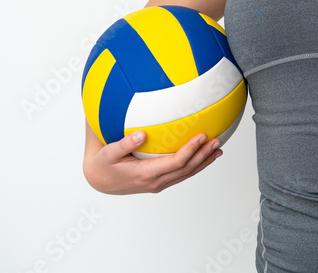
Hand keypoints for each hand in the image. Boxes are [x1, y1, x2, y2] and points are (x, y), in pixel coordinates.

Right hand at [83, 128, 221, 194]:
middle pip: (187, 169)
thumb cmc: (102, 164)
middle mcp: (155, 181)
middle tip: (217, 141)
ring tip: (218, 149)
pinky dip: (195, 165)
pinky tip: (203, 156)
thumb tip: (141, 134)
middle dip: (204, 155)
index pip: (176, 162)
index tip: (202, 136)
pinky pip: (181, 174)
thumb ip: (123, 144)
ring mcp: (158, 184)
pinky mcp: (159, 182)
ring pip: (186, 173)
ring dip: (203, 161)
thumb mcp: (108, 153)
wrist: (99, 181)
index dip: (191, 150)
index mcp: (146, 174)